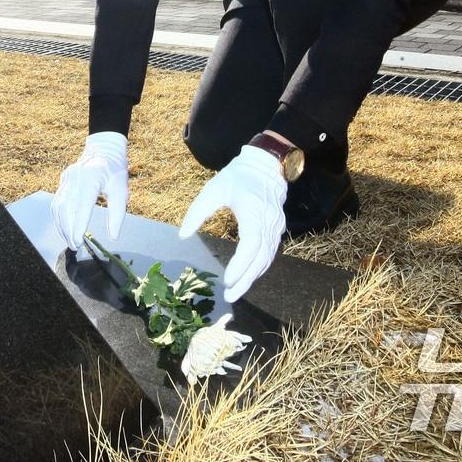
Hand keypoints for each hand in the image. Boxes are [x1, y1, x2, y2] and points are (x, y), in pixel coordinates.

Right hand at [51, 132, 128, 250]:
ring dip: (61, 226)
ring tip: (69, 241)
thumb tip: (113, 236)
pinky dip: (59, 218)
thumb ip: (117, 214)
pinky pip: (57, 202)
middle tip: (75, 246)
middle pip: (66, 208)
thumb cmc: (114, 171)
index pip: (82, 206)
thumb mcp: (122, 191)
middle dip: (68, 230)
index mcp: (92, 178)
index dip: (79, 225)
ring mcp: (67, 178)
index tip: (79, 241)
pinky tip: (64, 229)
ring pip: (58, 207)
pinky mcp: (63, 181)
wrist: (104, 149)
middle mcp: (75, 177)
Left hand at [178, 146, 287, 301]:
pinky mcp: (278, 228)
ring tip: (236, 291)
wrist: (266, 164)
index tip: (227, 279)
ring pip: (267, 258)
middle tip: (230, 296)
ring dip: (253, 276)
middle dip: (246, 279)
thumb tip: (183, 235)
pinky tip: (248, 276)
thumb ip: (197, 212)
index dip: (241, 264)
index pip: (251, 244)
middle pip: (260, 258)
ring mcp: (276, 226)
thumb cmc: (238, 176)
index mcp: (253, 211)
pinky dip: (260, 267)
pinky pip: (270, 253)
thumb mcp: (213, 189)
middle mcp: (268, 221)